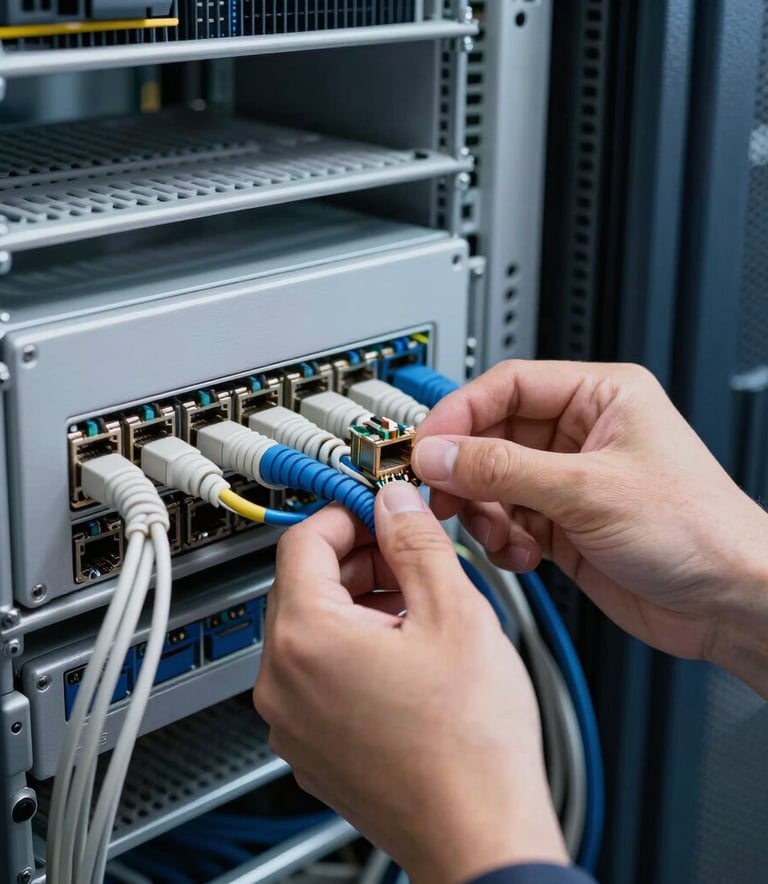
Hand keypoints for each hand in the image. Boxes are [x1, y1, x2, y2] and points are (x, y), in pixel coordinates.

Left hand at [253, 483, 567, 883]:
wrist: (481, 837)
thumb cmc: (471, 745)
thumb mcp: (455, 612)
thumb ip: (416, 541)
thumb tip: (395, 502)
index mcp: (307, 639)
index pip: (302, 540)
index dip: (346, 512)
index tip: (379, 509)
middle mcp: (282, 682)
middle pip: (303, 584)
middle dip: (357, 558)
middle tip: (410, 558)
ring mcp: (292, 721)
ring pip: (312, 630)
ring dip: (358, 603)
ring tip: (419, 610)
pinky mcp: (311, 747)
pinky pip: (318, 675)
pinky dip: (353, 650)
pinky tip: (407, 656)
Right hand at [411, 360, 767, 696]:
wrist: (728, 602)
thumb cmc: (697, 530)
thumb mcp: (588, 490)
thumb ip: (503, 468)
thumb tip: (440, 452)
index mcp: (598, 397)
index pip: (507, 386)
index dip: (461, 413)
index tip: (427, 445)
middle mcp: (579, 434)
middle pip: (492, 435)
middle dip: (466, 469)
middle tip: (441, 494)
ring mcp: (567, 481)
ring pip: (492, 482)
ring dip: (484, 510)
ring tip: (498, 532)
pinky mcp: (561, 523)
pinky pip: (506, 520)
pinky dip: (502, 538)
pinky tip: (524, 553)